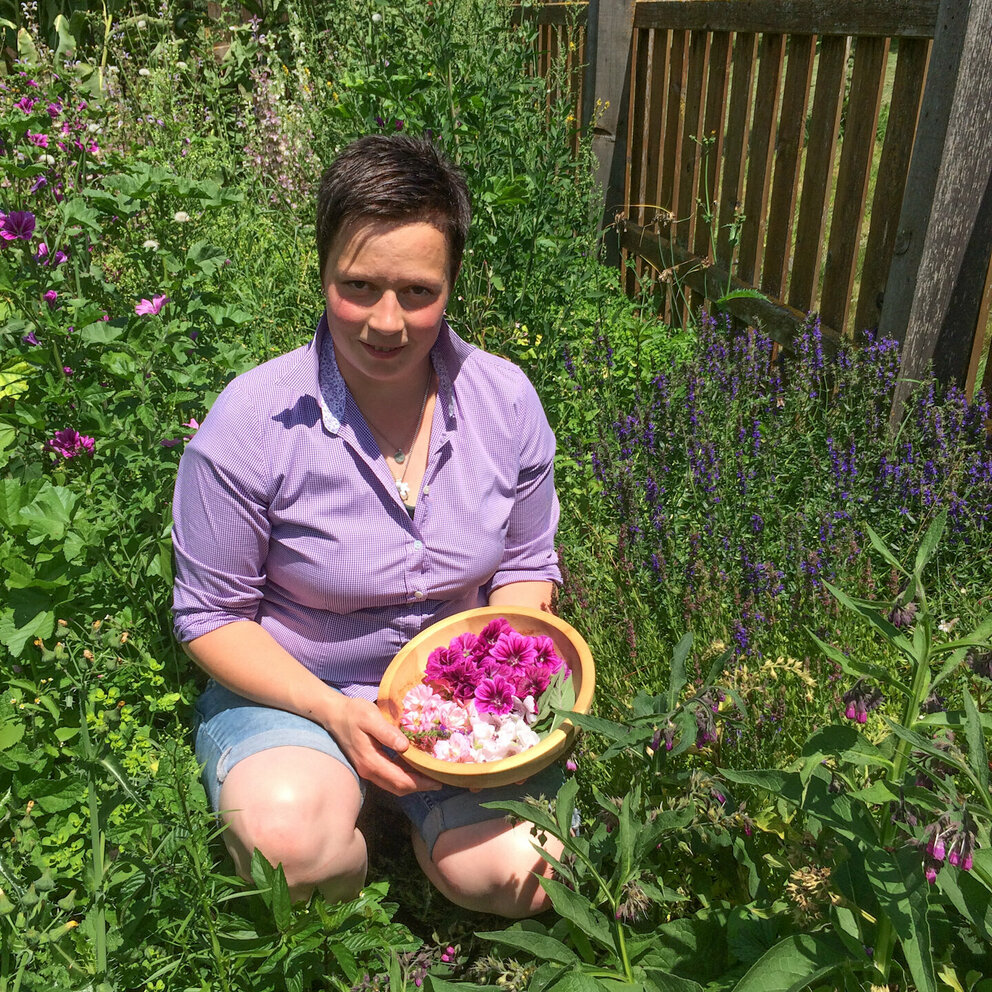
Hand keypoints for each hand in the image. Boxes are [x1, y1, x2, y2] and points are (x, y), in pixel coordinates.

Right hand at [325, 695, 440, 795]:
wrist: (333, 714)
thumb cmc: (353, 712)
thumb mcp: (370, 717)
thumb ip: (387, 733)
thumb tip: (404, 747)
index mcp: (371, 761)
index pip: (400, 780)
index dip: (420, 783)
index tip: (438, 780)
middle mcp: (369, 770)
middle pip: (398, 787)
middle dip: (419, 786)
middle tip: (439, 780)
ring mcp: (367, 769)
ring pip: (393, 785)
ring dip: (412, 783)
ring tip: (430, 776)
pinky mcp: (367, 765)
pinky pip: (388, 777)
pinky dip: (403, 777)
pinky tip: (414, 768)